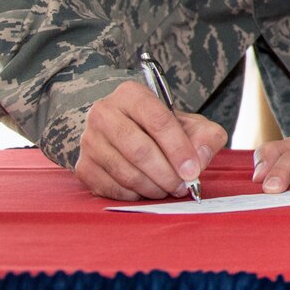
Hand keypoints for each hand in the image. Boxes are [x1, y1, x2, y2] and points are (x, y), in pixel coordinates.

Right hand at [75, 80, 227, 200]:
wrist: (128, 133)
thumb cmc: (161, 129)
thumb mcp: (191, 124)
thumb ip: (206, 136)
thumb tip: (200, 158)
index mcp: (132, 94)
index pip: (158, 121)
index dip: (178, 149)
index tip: (192, 171)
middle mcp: (104, 113)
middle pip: (139, 150)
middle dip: (166, 173)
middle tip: (182, 186)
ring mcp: (90, 140)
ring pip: (125, 172)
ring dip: (152, 187)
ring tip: (168, 189)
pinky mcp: (83, 166)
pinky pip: (111, 188)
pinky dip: (134, 195)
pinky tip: (147, 191)